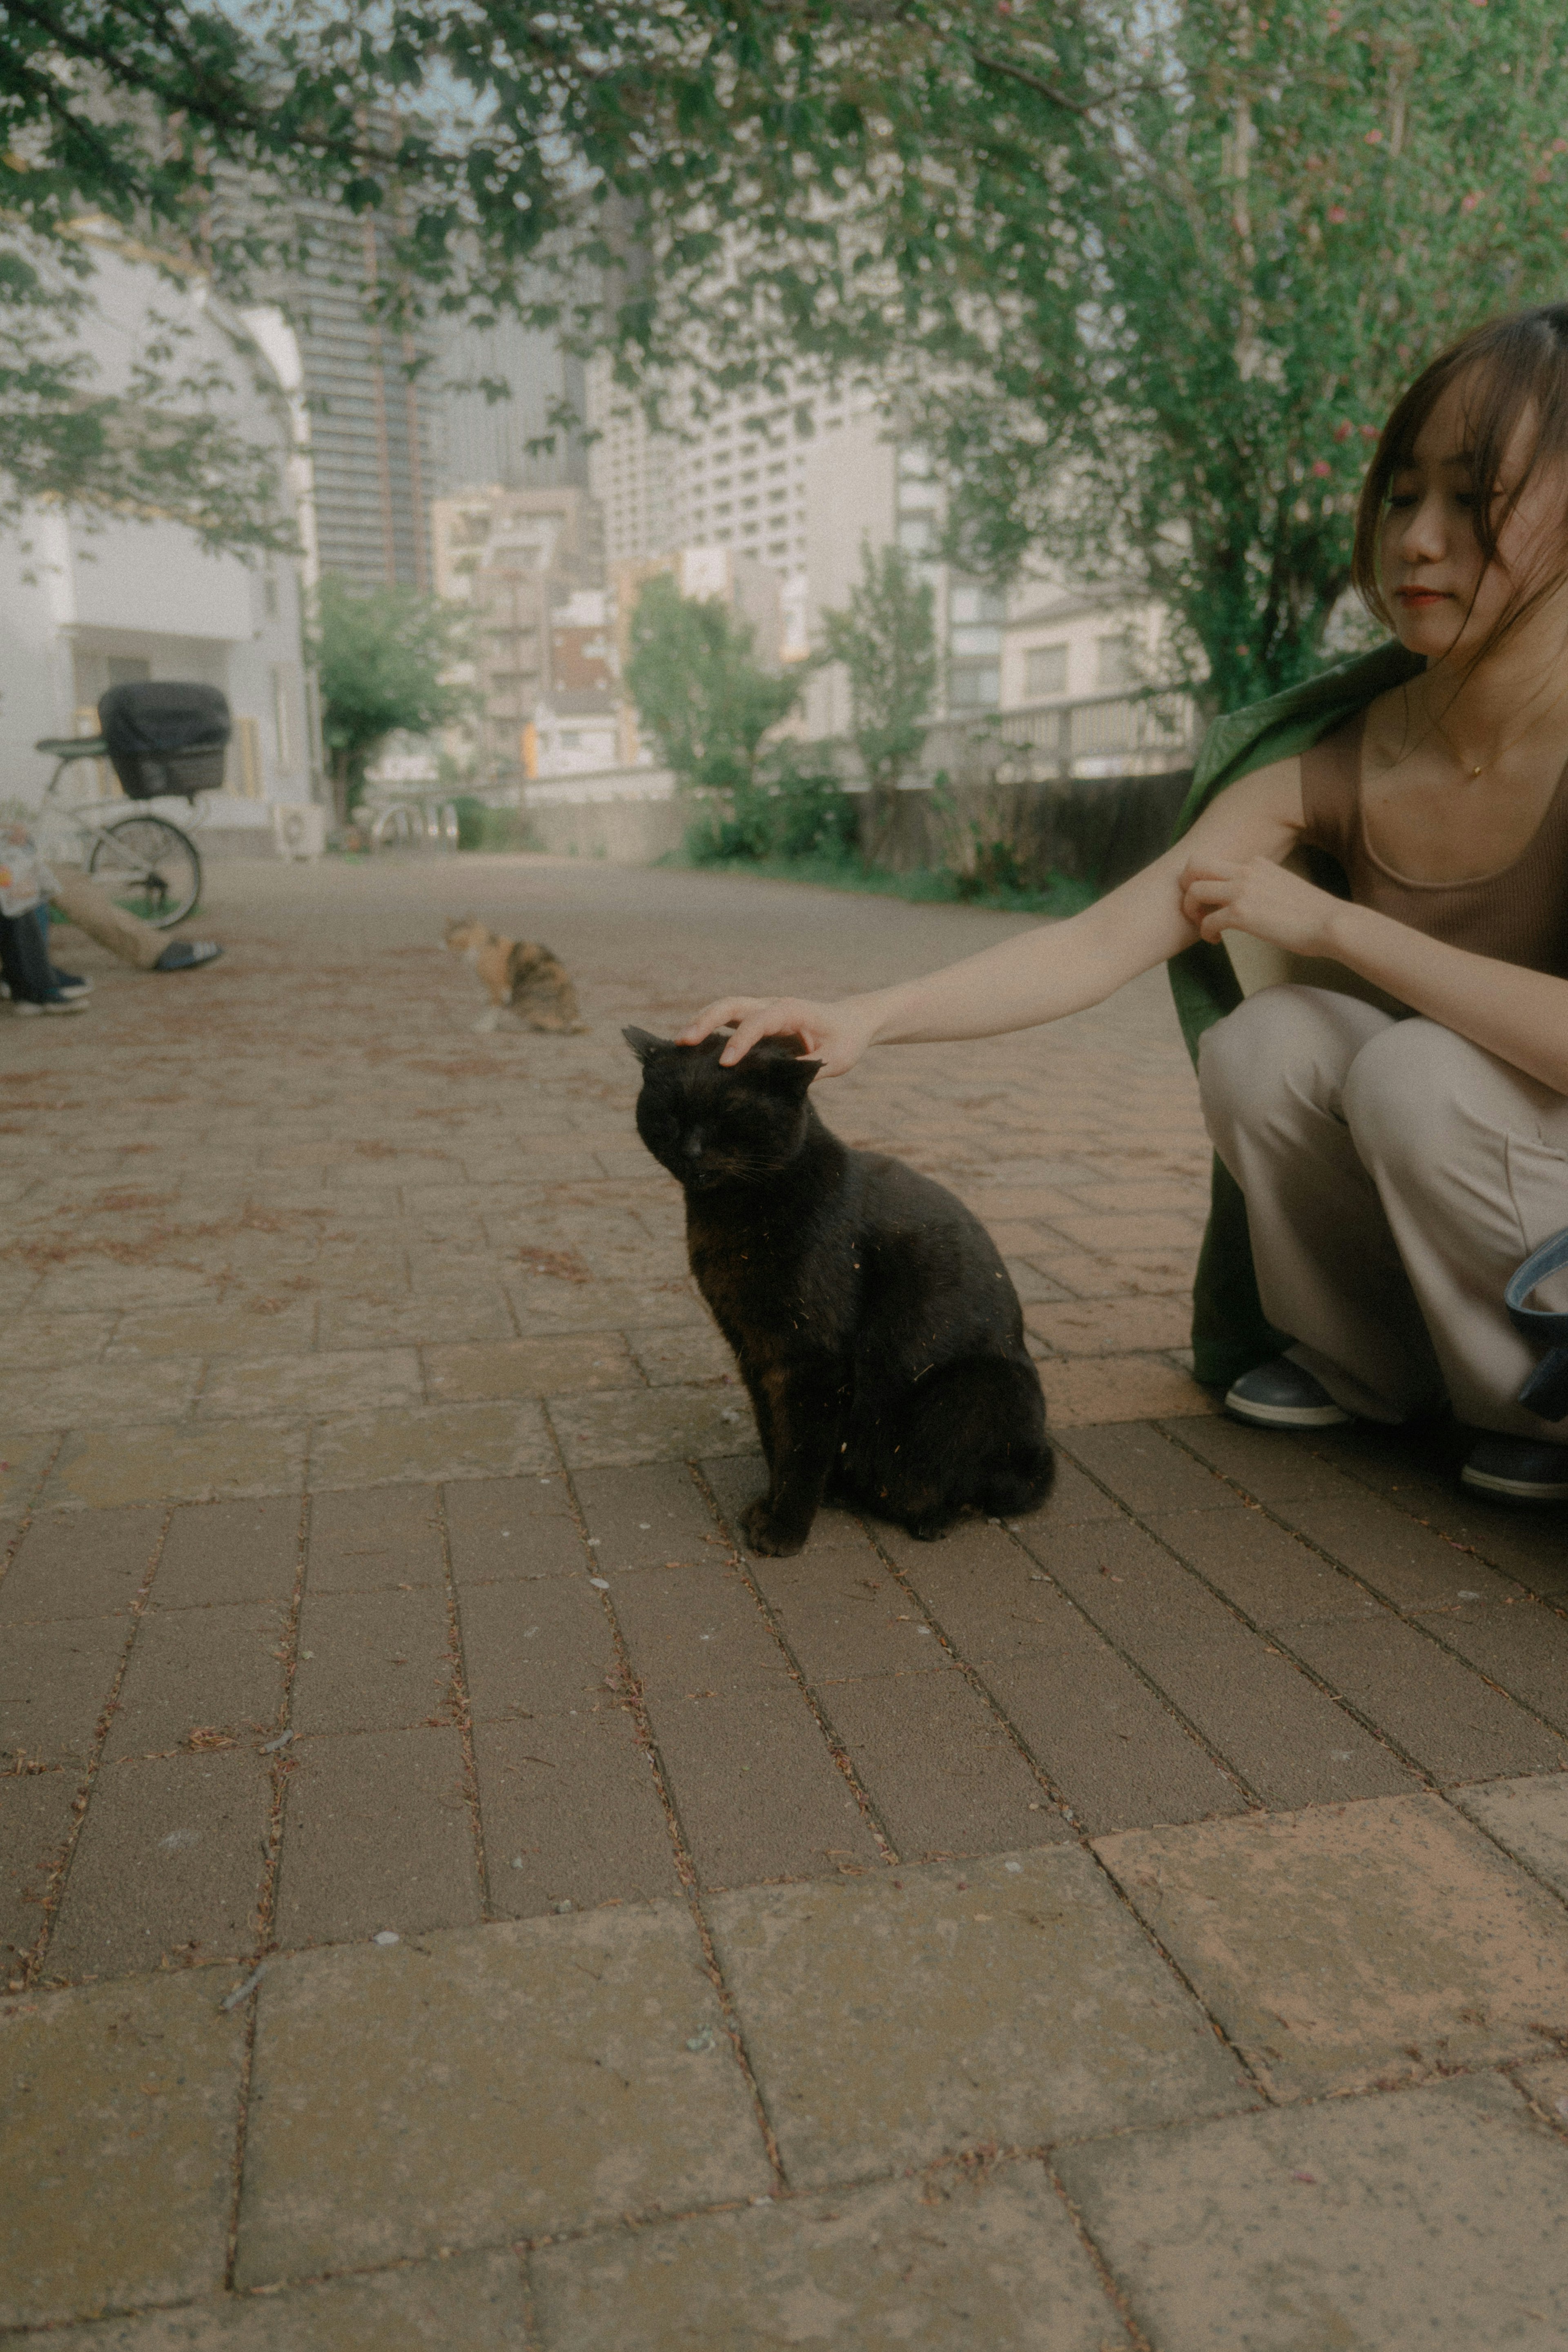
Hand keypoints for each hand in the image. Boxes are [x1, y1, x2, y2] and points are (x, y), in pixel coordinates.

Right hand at [677, 994, 877, 1076]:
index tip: (725, 1064)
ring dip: (701, 1023)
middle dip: (706, 1021)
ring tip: (679, 1045)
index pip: (759, 1022)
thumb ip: (809, 1068)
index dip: (740, 1041)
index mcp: (791, 1011)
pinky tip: (693, 1050)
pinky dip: (709, 1030)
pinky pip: (728, 1021)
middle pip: (731, 1005)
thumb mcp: (835, 1058)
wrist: (851, 1022)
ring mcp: (762, 1011)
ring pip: (725, 1009)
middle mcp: (772, 1006)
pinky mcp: (757, 1021)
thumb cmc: (845, 1040)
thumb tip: (781, 1083)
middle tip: (683, 1042)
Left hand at [1177, 856, 1341, 958]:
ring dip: (1191, 911)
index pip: (1216, 862)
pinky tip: (1216, 941)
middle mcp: (1246, 870)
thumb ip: (1262, 885)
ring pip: (1194, 890)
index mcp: (1256, 863)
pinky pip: (1207, 921)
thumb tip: (1251, 899)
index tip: (1211, 900)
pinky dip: (1205, 933)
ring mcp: (1242, 890)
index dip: (1205, 880)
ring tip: (1204, 926)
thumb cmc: (1312, 913)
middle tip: (1194, 908)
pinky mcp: (1242, 914)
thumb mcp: (1283, 886)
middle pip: (1194, 864)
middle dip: (1185, 886)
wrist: (1331, 923)